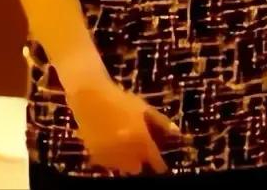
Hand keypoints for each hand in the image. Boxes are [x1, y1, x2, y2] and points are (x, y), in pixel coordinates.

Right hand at [66, 78, 181, 174]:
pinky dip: (112, 159)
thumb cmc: (121, 100)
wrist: (91, 98)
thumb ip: (160, 122)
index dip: (159, 164)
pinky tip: (113, 147)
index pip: (153, 159)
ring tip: (126, 148)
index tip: (162, 167)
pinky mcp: (94, 154)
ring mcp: (108, 153)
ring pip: (122, 167)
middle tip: (140, 152)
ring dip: (126, 161)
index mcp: (140, 137)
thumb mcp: (144, 108)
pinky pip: (108, 164)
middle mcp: (124, 149)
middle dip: (140, 162)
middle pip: (136, 167)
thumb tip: (176, 132)